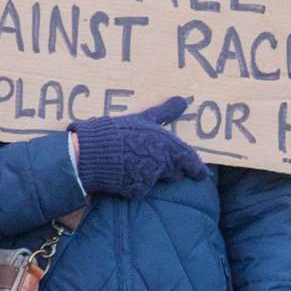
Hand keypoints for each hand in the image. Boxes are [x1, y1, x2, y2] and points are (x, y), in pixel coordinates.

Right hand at [70, 96, 209, 198]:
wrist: (90, 151)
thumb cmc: (118, 131)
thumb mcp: (144, 118)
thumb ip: (166, 112)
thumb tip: (184, 100)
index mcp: (169, 145)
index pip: (191, 161)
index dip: (197, 169)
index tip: (201, 175)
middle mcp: (164, 163)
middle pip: (175, 173)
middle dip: (170, 171)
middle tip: (160, 167)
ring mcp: (151, 178)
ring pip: (157, 181)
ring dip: (150, 176)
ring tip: (132, 164)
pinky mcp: (137, 190)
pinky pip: (140, 190)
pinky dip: (134, 185)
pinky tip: (122, 174)